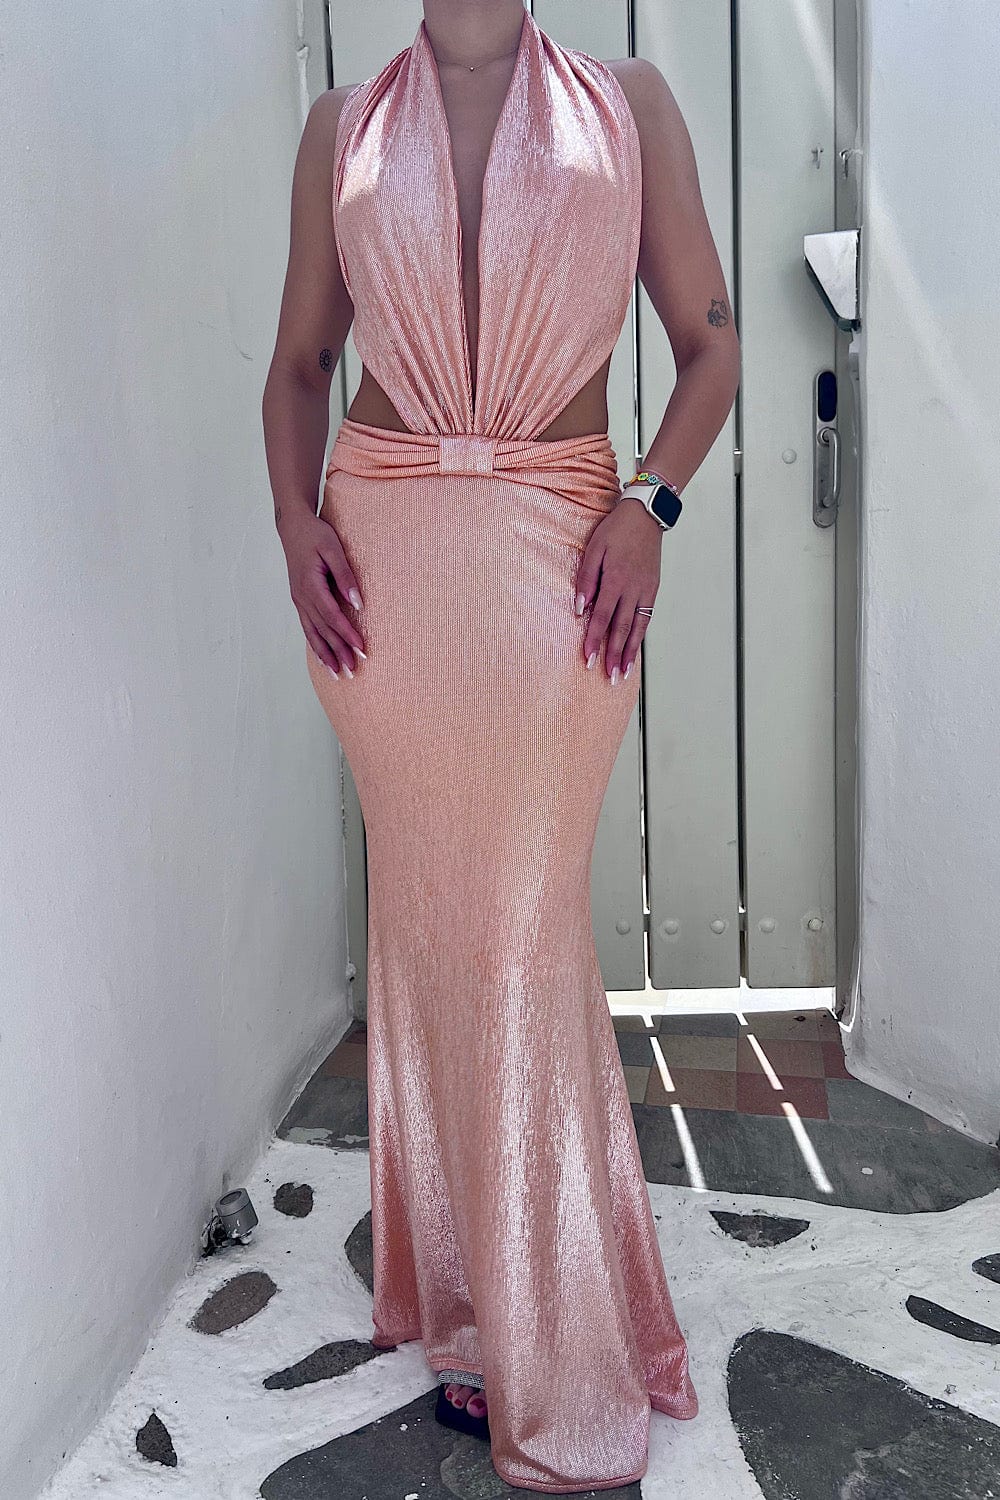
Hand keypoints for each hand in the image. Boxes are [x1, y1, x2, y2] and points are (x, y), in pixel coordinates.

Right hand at [280, 509, 365, 675]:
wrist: (292, 526)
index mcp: (311, 585)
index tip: (361, 649)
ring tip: (338, 674)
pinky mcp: (300, 600)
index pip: (332, 616)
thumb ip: (346, 576)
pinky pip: (307, 628)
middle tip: (354, 670)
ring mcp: (299, 600)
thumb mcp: (334, 549)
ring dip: (326, 655)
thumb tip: (357, 603)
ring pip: (313, 633)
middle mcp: (302, 597)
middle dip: (339, 651)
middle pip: (323, 630)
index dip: (347, 634)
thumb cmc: (315, 534)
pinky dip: (315, 645)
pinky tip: (323, 659)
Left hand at [574, 496, 662, 681]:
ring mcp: (646, 590)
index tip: (587, 659)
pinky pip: (646, 618)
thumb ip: (586, 579)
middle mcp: (633, 589)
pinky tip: (634, 649)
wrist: (646, 515)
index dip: (595, 640)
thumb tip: (580, 608)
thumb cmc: (615, 530)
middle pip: (622, 628)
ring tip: (623, 673)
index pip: (602, 617)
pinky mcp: (653, 588)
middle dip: (613, 655)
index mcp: (616, 579)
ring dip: (630, 652)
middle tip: (608, 677)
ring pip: (637, 627)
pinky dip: (640, 636)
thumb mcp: (594, 549)